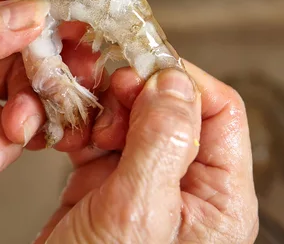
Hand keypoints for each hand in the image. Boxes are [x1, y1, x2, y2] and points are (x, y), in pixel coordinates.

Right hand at [34, 61, 258, 242]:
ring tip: (79, 120)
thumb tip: (173, 80)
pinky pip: (99, 137)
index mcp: (217, 198)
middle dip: (133, 93)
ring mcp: (145, 184)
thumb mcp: (138, 215)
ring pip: (131, 117)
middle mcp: (186, 187)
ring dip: (101, 108)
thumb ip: (162, 142)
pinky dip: (80, 126)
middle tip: (105, 93)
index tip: (142, 67)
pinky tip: (65, 133)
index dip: (181, 81)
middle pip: (172, 108)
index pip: (218, 111)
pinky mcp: (108, 186)